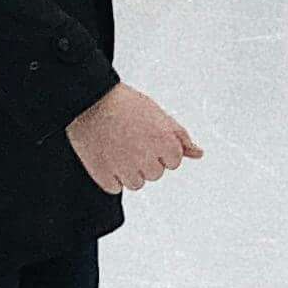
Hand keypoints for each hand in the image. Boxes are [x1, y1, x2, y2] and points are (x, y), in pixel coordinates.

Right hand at [66, 81, 202, 194]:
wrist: (90, 100)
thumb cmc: (124, 104)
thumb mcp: (159, 114)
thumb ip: (180, 137)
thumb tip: (198, 153)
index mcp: (164, 143)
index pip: (174, 161)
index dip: (161, 149)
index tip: (148, 136)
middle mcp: (147, 158)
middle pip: (155, 173)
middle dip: (147, 160)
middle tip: (131, 139)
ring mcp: (125, 169)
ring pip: (137, 184)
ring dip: (130, 171)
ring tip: (119, 147)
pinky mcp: (104, 176)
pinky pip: (115, 187)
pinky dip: (112, 176)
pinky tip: (108, 156)